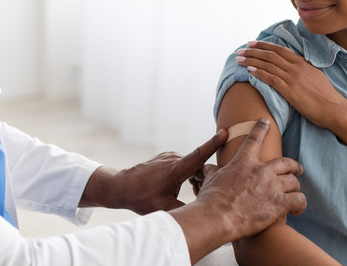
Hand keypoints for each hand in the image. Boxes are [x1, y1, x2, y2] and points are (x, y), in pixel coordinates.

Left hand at [84, 130, 227, 213]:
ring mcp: (169, 156)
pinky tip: (184, 187)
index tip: (225, 132)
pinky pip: (185, 165)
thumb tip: (205, 214)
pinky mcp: (167, 158)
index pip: (198, 155)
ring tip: (194, 193)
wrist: (122, 187)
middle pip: (199, 167)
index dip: (213, 144)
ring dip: (197, 178)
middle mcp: (173, 159)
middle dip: (207, 179)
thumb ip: (186, 210)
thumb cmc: (141, 198)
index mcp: (175, 169)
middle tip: (204, 194)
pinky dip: (189, 174)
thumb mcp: (164, 209)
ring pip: (192, 166)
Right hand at [195, 119, 305, 239]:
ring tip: (295, 193)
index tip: (266, 122)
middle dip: (294, 166)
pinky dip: (300, 204)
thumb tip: (208, 168)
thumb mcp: (210, 179)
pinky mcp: (279, 204)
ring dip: (295, 188)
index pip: (255, 139)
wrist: (217, 217)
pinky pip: (299, 200)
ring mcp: (271, 187)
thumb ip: (213, 171)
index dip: (262, 128)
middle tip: (298, 169)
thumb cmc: (211, 199)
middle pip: (286, 163)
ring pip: (294, 182)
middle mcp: (261, 171)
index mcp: (244, 161)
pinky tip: (296, 210)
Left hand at [236, 41, 346, 128]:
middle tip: (240, 50)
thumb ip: (304, 70)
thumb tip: (297, 66)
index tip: (252, 44)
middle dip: (253, 51)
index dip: (264, 46)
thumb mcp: (316, 77)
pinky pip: (271, 78)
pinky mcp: (290, 91)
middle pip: (271, 55)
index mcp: (303, 63)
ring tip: (239, 59)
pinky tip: (249, 70)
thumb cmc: (327, 97)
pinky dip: (259, 73)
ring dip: (251, 61)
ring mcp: (293, 78)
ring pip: (268, 65)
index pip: (280, 50)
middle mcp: (296, 68)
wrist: (335, 109)